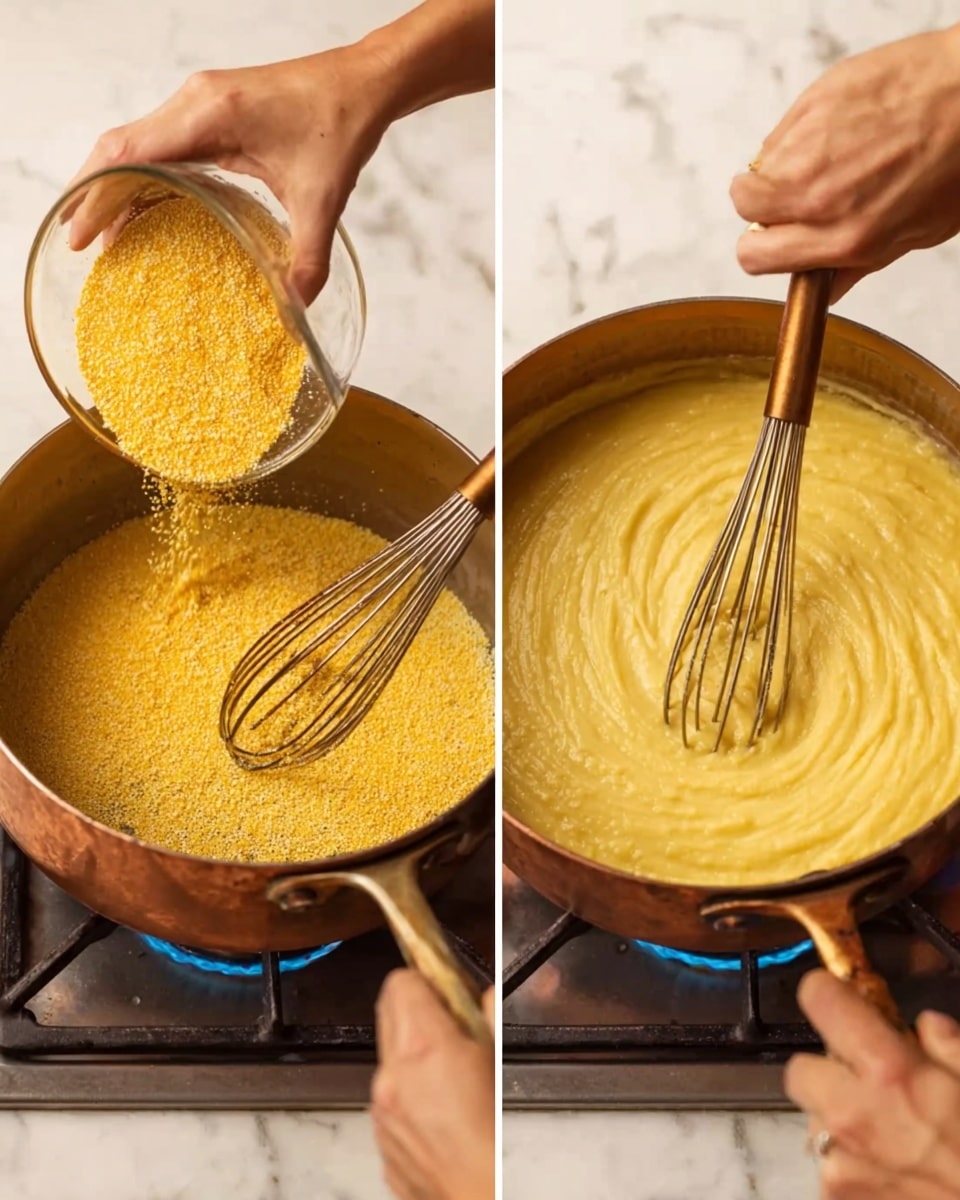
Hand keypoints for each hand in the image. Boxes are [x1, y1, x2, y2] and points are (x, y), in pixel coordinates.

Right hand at [67, 0, 493, 303]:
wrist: (360, 83)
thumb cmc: (339, 126)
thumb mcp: (322, 201)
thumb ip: (308, 260)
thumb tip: (296, 312)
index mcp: (211, 115)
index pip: (130, 153)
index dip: (98, 193)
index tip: (80, 232)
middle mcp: (194, 101)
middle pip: (120, 147)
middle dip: (95, 194)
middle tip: (81, 244)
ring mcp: (198, 101)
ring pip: (136, 142)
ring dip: (115, 183)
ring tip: (102, 232)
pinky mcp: (210, 108)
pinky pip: (161, 142)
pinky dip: (143, 173)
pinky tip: (141, 207)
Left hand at [371, 969, 494, 1199]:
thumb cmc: (500, 1145)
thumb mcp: (504, 1064)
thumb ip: (490, 1018)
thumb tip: (486, 995)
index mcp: (421, 1048)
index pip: (401, 982)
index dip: (426, 979)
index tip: (444, 987)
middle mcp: (391, 1077)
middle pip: (388, 1012)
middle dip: (417, 1010)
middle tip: (452, 1024)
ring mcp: (381, 1112)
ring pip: (387, 1058)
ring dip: (412, 1054)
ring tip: (452, 1074)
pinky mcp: (382, 1141)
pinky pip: (389, 1099)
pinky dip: (409, 1094)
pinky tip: (443, 1111)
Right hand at [730, 26, 959, 300]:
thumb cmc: (959, 161)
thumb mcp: (915, 234)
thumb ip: (856, 264)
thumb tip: (823, 288)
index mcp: (843, 237)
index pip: (754, 256)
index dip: (761, 248)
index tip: (773, 239)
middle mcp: (818, 195)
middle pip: (745, 206)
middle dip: (762, 204)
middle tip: (794, 195)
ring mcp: (811, 145)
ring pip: (759, 165)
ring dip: (781, 166)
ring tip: (828, 156)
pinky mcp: (813, 102)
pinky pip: (783, 128)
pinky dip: (799, 133)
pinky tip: (837, 129)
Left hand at [785, 969, 959, 1197]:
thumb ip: (951, 1048)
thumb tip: (926, 1028)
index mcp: (889, 1072)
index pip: (819, 999)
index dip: (828, 995)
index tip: (842, 1003)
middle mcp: (849, 1113)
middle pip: (801, 1070)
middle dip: (830, 1073)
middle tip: (872, 1088)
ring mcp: (839, 1165)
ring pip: (818, 1126)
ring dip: (845, 1127)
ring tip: (897, 1146)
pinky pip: (833, 1172)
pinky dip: (857, 1171)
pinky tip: (898, 1181)